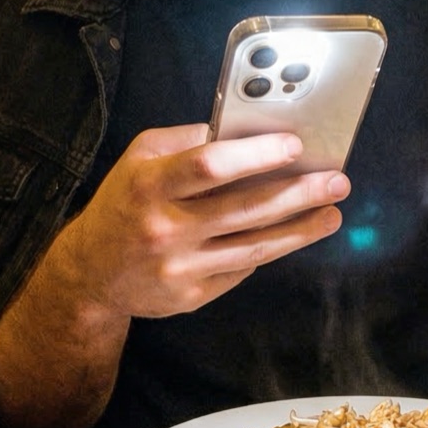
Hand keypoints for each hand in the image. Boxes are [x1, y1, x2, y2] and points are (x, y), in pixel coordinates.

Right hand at [50, 122, 349, 318]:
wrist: (90, 274)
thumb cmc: (123, 202)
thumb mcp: (139, 159)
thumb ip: (187, 140)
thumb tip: (245, 131)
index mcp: (149, 185)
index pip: (208, 166)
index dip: (254, 155)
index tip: (294, 145)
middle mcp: (164, 228)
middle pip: (244, 209)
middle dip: (298, 193)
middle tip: (336, 181)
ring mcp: (179, 268)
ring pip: (254, 247)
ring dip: (300, 230)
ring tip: (332, 213)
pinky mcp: (191, 296)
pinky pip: (242, 269)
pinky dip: (269, 250)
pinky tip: (292, 234)